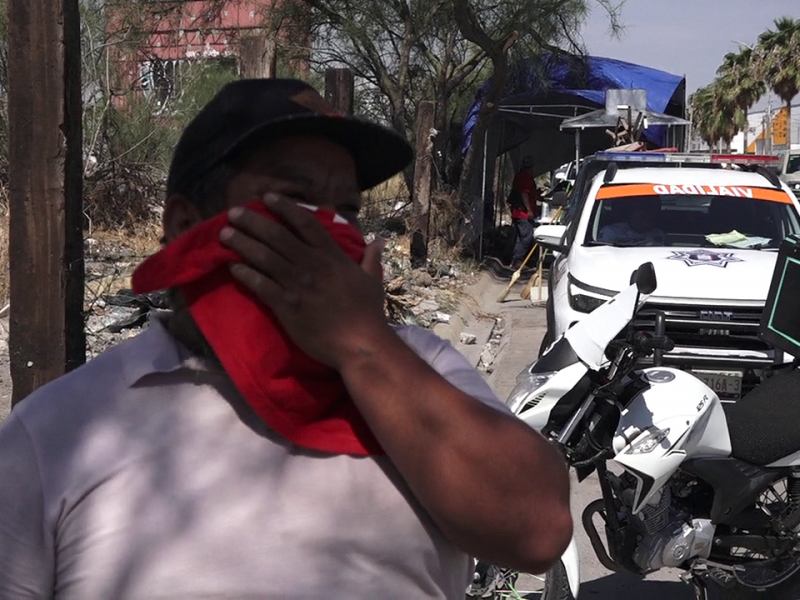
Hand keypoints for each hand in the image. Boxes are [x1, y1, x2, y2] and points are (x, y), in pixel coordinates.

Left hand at [220, 193, 392, 369]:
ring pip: (263, 257)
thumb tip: (379, 241)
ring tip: (224, 234)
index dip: (284, 207)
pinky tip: (232, 267)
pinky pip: (260, 285)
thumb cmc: (368, 312)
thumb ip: (371, 258)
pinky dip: (245, 274)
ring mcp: (296, 285)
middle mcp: (311, 264)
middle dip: (253, 221)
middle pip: (276, 235)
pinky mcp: (286, 306)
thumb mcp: (373, 280)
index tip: (267, 197)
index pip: (304, 223)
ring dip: (242, 243)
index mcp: (331, 255)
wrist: (359, 343)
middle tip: (233, 212)